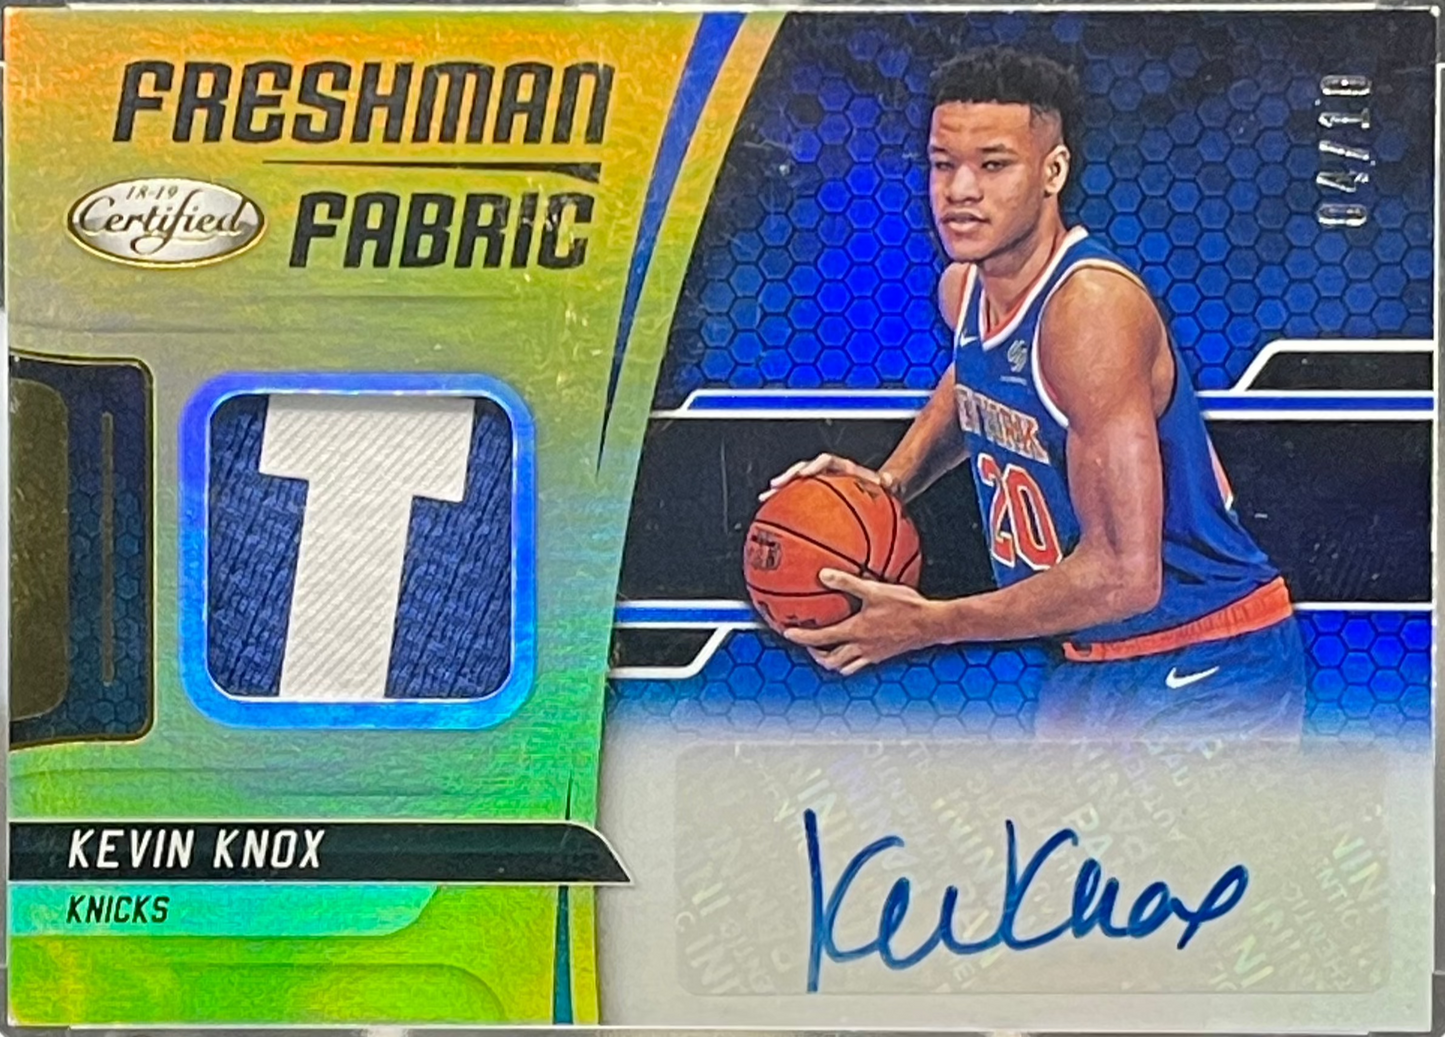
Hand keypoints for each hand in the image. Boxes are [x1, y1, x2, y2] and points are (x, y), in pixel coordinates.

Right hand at [759, 453, 900, 501]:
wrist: (881, 487)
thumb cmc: (884, 487)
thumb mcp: (890, 484)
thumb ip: (891, 481)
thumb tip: (891, 481)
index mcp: (843, 467)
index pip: (825, 461)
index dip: (814, 466)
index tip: (805, 475)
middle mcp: (829, 472)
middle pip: (803, 470)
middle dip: (787, 478)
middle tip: (774, 487)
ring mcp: (821, 482)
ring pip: (796, 484)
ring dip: (780, 491)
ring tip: (764, 500)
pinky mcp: (817, 494)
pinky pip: (799, 499)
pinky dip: (787, 507)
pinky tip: (776, 521)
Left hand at [783, 569, 941, 674]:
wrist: (932, 625)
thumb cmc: (906, 606)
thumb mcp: (875, 589)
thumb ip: (847, 582)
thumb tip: (822, 574)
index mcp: (855, 632)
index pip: (820, 639)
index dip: (801, 637)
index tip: (786, 632)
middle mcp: (861, 648)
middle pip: (831, 661)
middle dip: (816, 654)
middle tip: (808, 643)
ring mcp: (873, 655)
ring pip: (845, 666)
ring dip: (832, 660)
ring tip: (827, 648)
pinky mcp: (884, 655)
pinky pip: (860, 663)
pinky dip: (850, 658)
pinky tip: (855, 643)